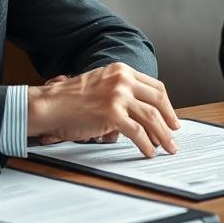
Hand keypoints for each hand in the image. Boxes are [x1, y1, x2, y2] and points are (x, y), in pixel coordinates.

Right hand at [27, 63, 179, 157]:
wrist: (49, 105)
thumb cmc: (69, 98)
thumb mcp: (100, 83)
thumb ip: (120, 90)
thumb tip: (141, 112)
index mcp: (121, 70)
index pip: (155, 86)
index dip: (166, 105)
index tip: (171, 117)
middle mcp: (122, 80)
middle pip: (157, 101)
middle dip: (169, 121)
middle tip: (174, 134)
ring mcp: (118, 96)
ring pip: (151, 118)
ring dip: (162, 136)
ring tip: (167, 147)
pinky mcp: (112, 114)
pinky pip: (137, 132)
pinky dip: (146, 145)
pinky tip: (149, 152)